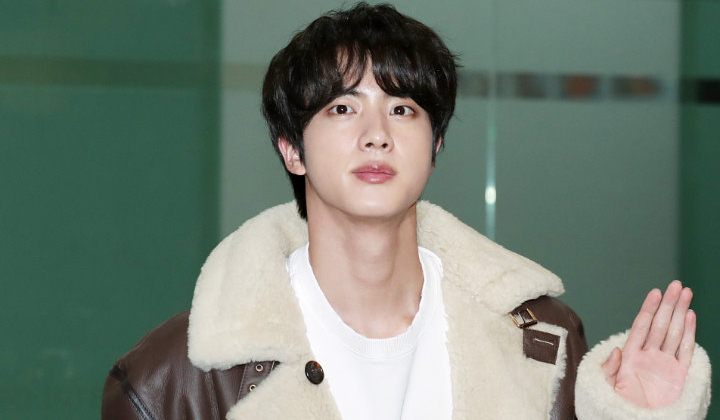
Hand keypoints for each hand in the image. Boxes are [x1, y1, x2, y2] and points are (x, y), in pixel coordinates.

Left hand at [601, 280, 695, 408]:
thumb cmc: (617, 404)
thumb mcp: (607, 386)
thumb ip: (610, 368)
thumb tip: (617, 350)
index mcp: (631, 355)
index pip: (641, 325)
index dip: (648, 308)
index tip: (655, 292)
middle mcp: (650, 355)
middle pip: (661, 324)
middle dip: (669, 304)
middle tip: (676, 284)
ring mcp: (665, 363)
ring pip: (674, 332)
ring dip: (681, 312)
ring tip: (686, 293)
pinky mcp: (679, 375)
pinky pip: (685, 350)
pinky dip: (689, 333)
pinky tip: (691, 316)